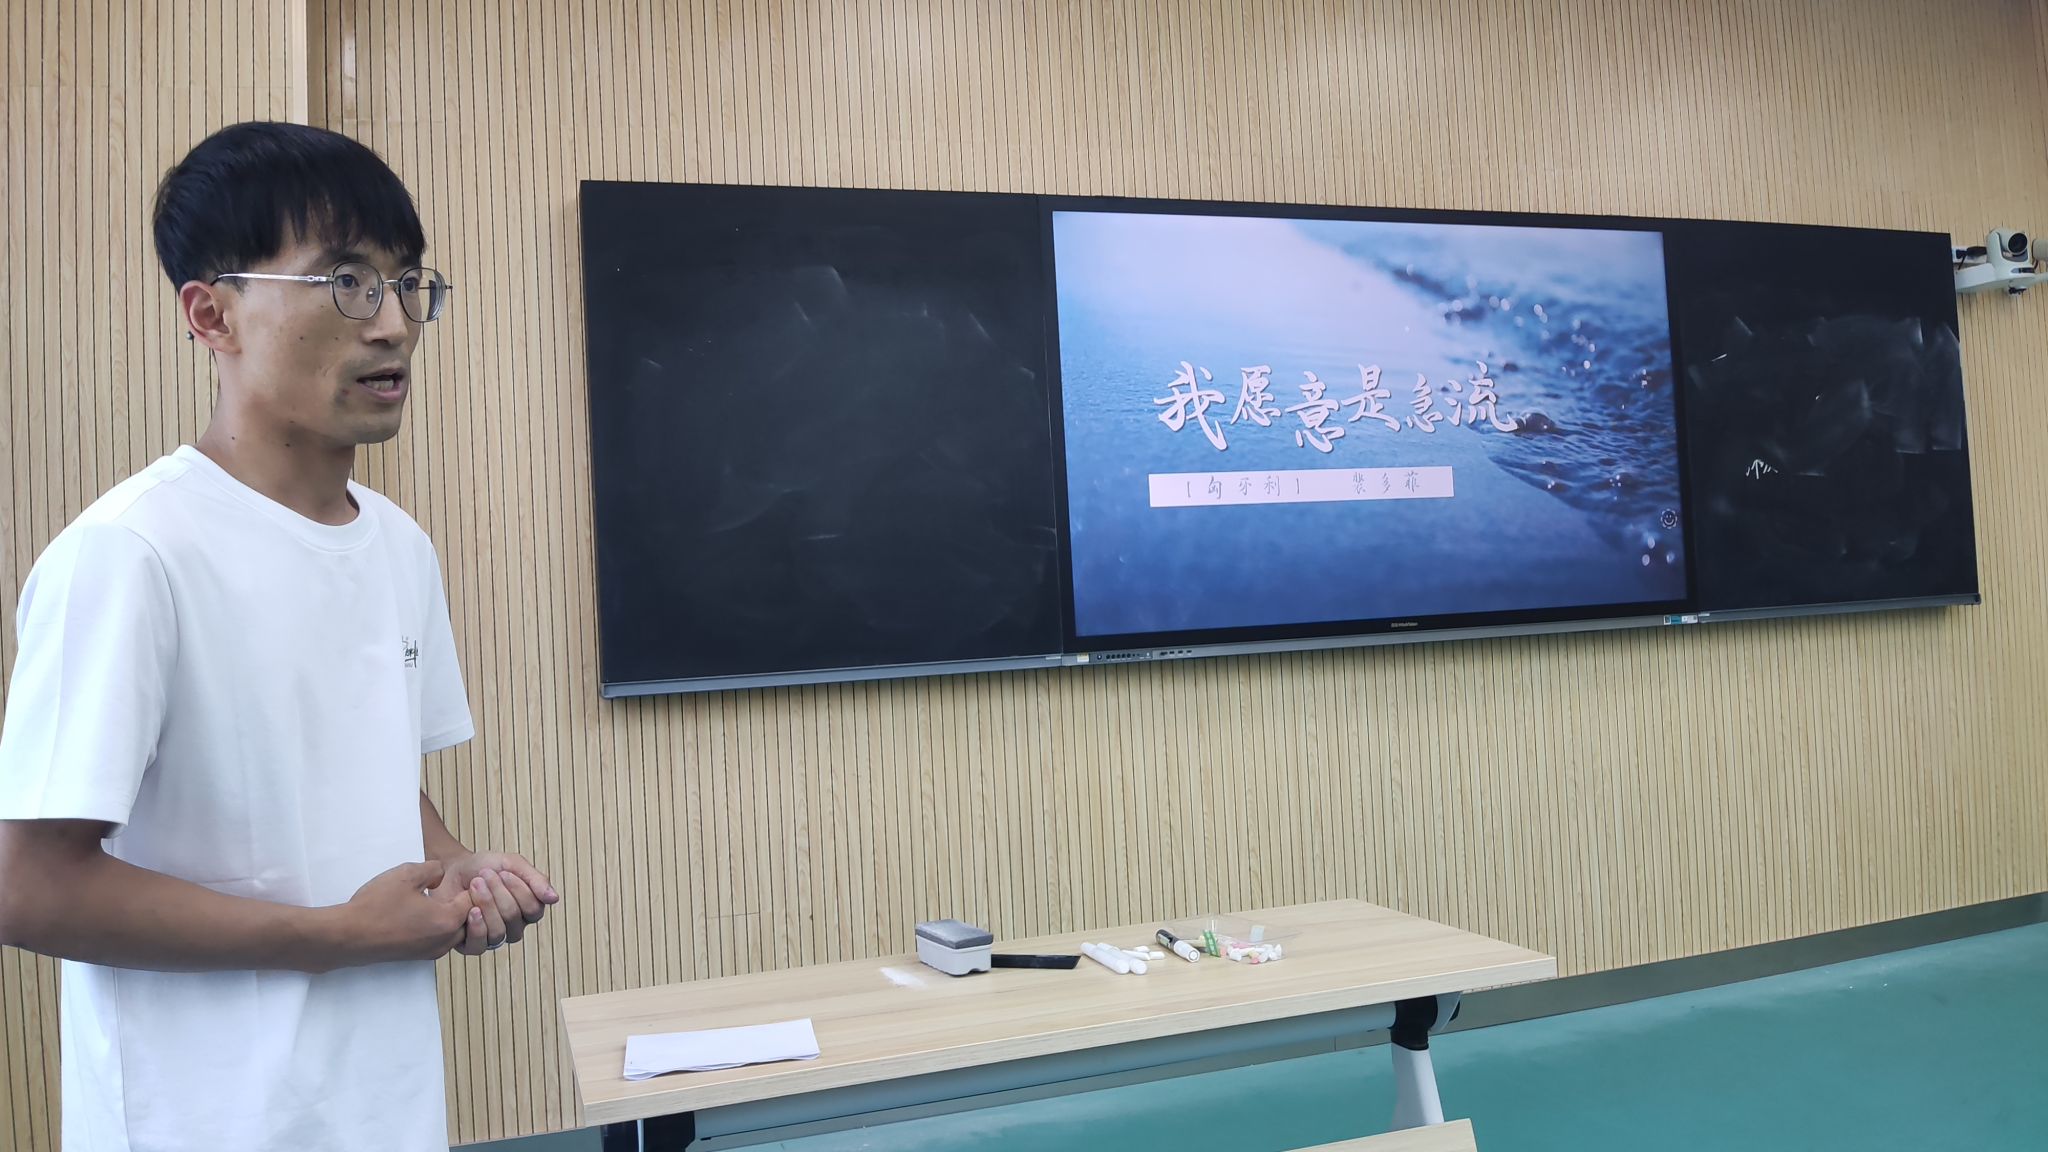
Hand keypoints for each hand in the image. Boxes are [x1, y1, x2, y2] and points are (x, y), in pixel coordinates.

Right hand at [336, 861, 473, 965]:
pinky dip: (438, 926)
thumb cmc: (376, 906)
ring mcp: (431, 952)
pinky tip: (422, 912)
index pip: (475, 901)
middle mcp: (444, 941)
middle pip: (469, 919)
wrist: (347, 936)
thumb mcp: (406, 874)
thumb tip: (441, 875)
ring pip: (455, 932)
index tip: (466, 875)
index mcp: (447, 920)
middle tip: (455, 885)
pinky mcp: (417, 956)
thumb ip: (432, 869)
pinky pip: (439, 940)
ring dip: (451, 915)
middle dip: (466, 902)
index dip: (473, 885)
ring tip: (438, 897)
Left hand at [434, 851, 558, 955]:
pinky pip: (480, 945)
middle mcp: (514, 926)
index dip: (519, 890)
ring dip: (485, 904)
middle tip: (484, 875)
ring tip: (474, 886)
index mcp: (528, 909)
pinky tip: (471, 911)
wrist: (452, 870)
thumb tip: (554, 898)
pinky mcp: (472, 944)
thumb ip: (535, 879)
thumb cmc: (483, 867)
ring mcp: (494, 937)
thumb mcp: (512, 864)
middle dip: (498, 893)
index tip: (504, 871)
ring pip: (499, 932)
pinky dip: (476, 927)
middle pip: (515, 918)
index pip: (534, 909)